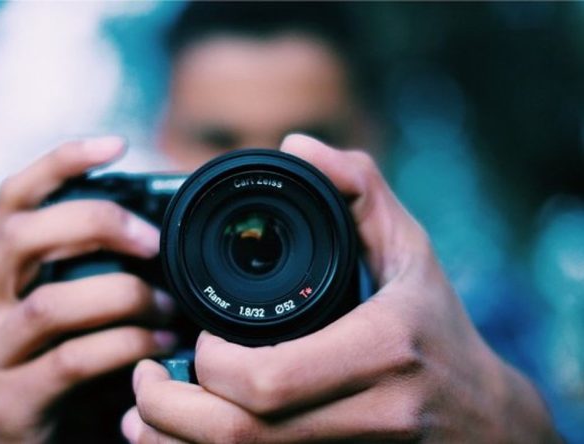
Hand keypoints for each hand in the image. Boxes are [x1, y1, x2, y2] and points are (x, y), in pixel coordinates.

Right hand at [0, 137, 175, 442]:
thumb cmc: (77, 379)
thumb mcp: (81, 319)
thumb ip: (100, 276)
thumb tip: (169, 231)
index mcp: (0, 278)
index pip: (14, 201)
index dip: (60, 163)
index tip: (114, 143)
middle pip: (24, 236)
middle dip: (98, 224)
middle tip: (155, 243)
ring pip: (52, 303)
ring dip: (125, 299)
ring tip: (172, 310)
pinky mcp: (5, 404)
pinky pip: (71, 360)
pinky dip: (125, 346)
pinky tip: (160, 348)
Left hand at [122, 134, 559, 442]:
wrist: (480, 421)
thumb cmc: (437, 329)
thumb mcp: (411, 250)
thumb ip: (358, 189)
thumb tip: (296, 144)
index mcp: (382, 349)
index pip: (268, 378)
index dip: (210, 365)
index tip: (194, 338)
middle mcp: (370, 413)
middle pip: (241, 433)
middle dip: (171, 410)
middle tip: (144, 376)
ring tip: (142, 413)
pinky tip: (172, 442)